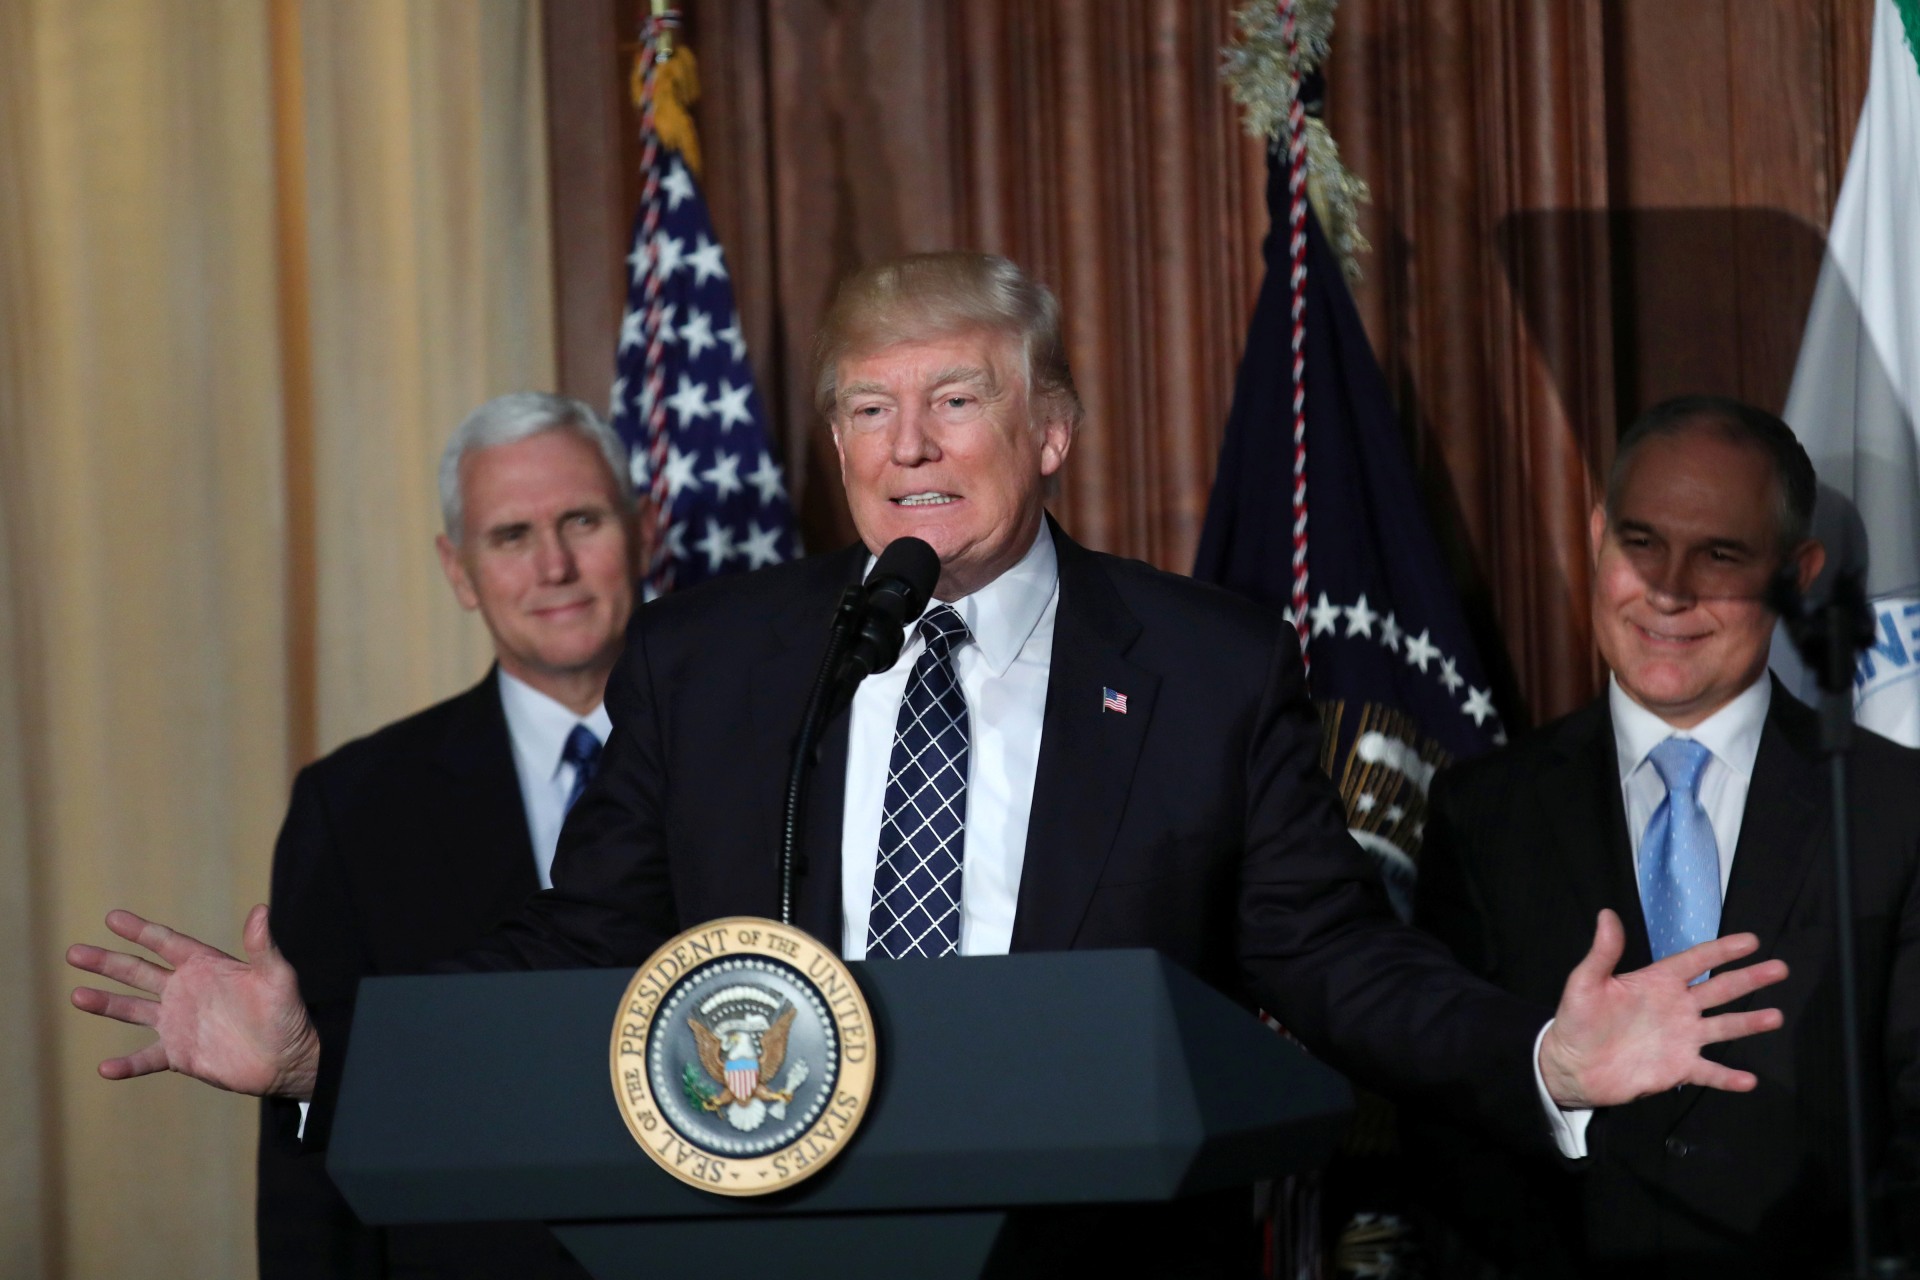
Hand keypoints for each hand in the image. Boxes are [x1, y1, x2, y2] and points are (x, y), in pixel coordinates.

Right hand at [67, 904, 320, 1099]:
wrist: (288, 1059)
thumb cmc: (287, 1013)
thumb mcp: (277, 977)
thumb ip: (262, 947)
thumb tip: (260, 910)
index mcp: (205, 966)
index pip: (167, 943)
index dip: (140, 931)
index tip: (112, 918)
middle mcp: (185, 991)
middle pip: (138, 972)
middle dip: (107, 962)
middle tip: (74, 952)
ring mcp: (178, 1022)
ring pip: (133, 1010)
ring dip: (106, 1004)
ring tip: (77, 996)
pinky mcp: (179, 1054)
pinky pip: (146, 1058)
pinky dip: (126, 1064)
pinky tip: (104, 1068)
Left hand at [1539, 908, 1786, 1108]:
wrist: (1572, 1065)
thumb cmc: (1578, 1020)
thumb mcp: (1586, 982)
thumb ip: (1603, 952)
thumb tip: (1606, 913)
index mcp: (1658, 982)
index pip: (1696, 960)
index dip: (1722, 950)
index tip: (1752, 941)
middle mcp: (1677, 1007)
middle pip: (1720, 989)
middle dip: (1750, 979)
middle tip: (1780, 968)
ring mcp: (1681, 1038)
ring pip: (1723, 1027)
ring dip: (1749, 1022)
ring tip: (1776, 1016)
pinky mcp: (1678, 1068)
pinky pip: (1709, 1072)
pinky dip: (1728, 1077)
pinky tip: (1749, 1079)